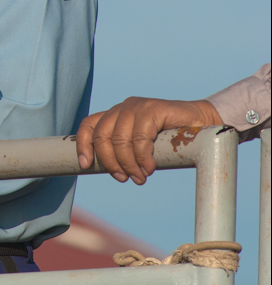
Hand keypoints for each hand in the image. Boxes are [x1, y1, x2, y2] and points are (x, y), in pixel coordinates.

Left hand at [76, 97, 221, 184]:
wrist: (202, 124)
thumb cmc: (169, 140)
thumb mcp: (140, 146)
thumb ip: (124, 152)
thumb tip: (110, 172)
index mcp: (115, 115)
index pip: (88, 126)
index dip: (83, 145)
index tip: (86, 165)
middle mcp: (122, 108)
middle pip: (102, 136)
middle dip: (111, 162)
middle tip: (125, 178)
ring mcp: (137, 106)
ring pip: (120, 140)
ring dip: (129, 164)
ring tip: (140, 177)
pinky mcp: (153, 108)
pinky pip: (140, 137)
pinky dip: (142, 157)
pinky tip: (150, 167)